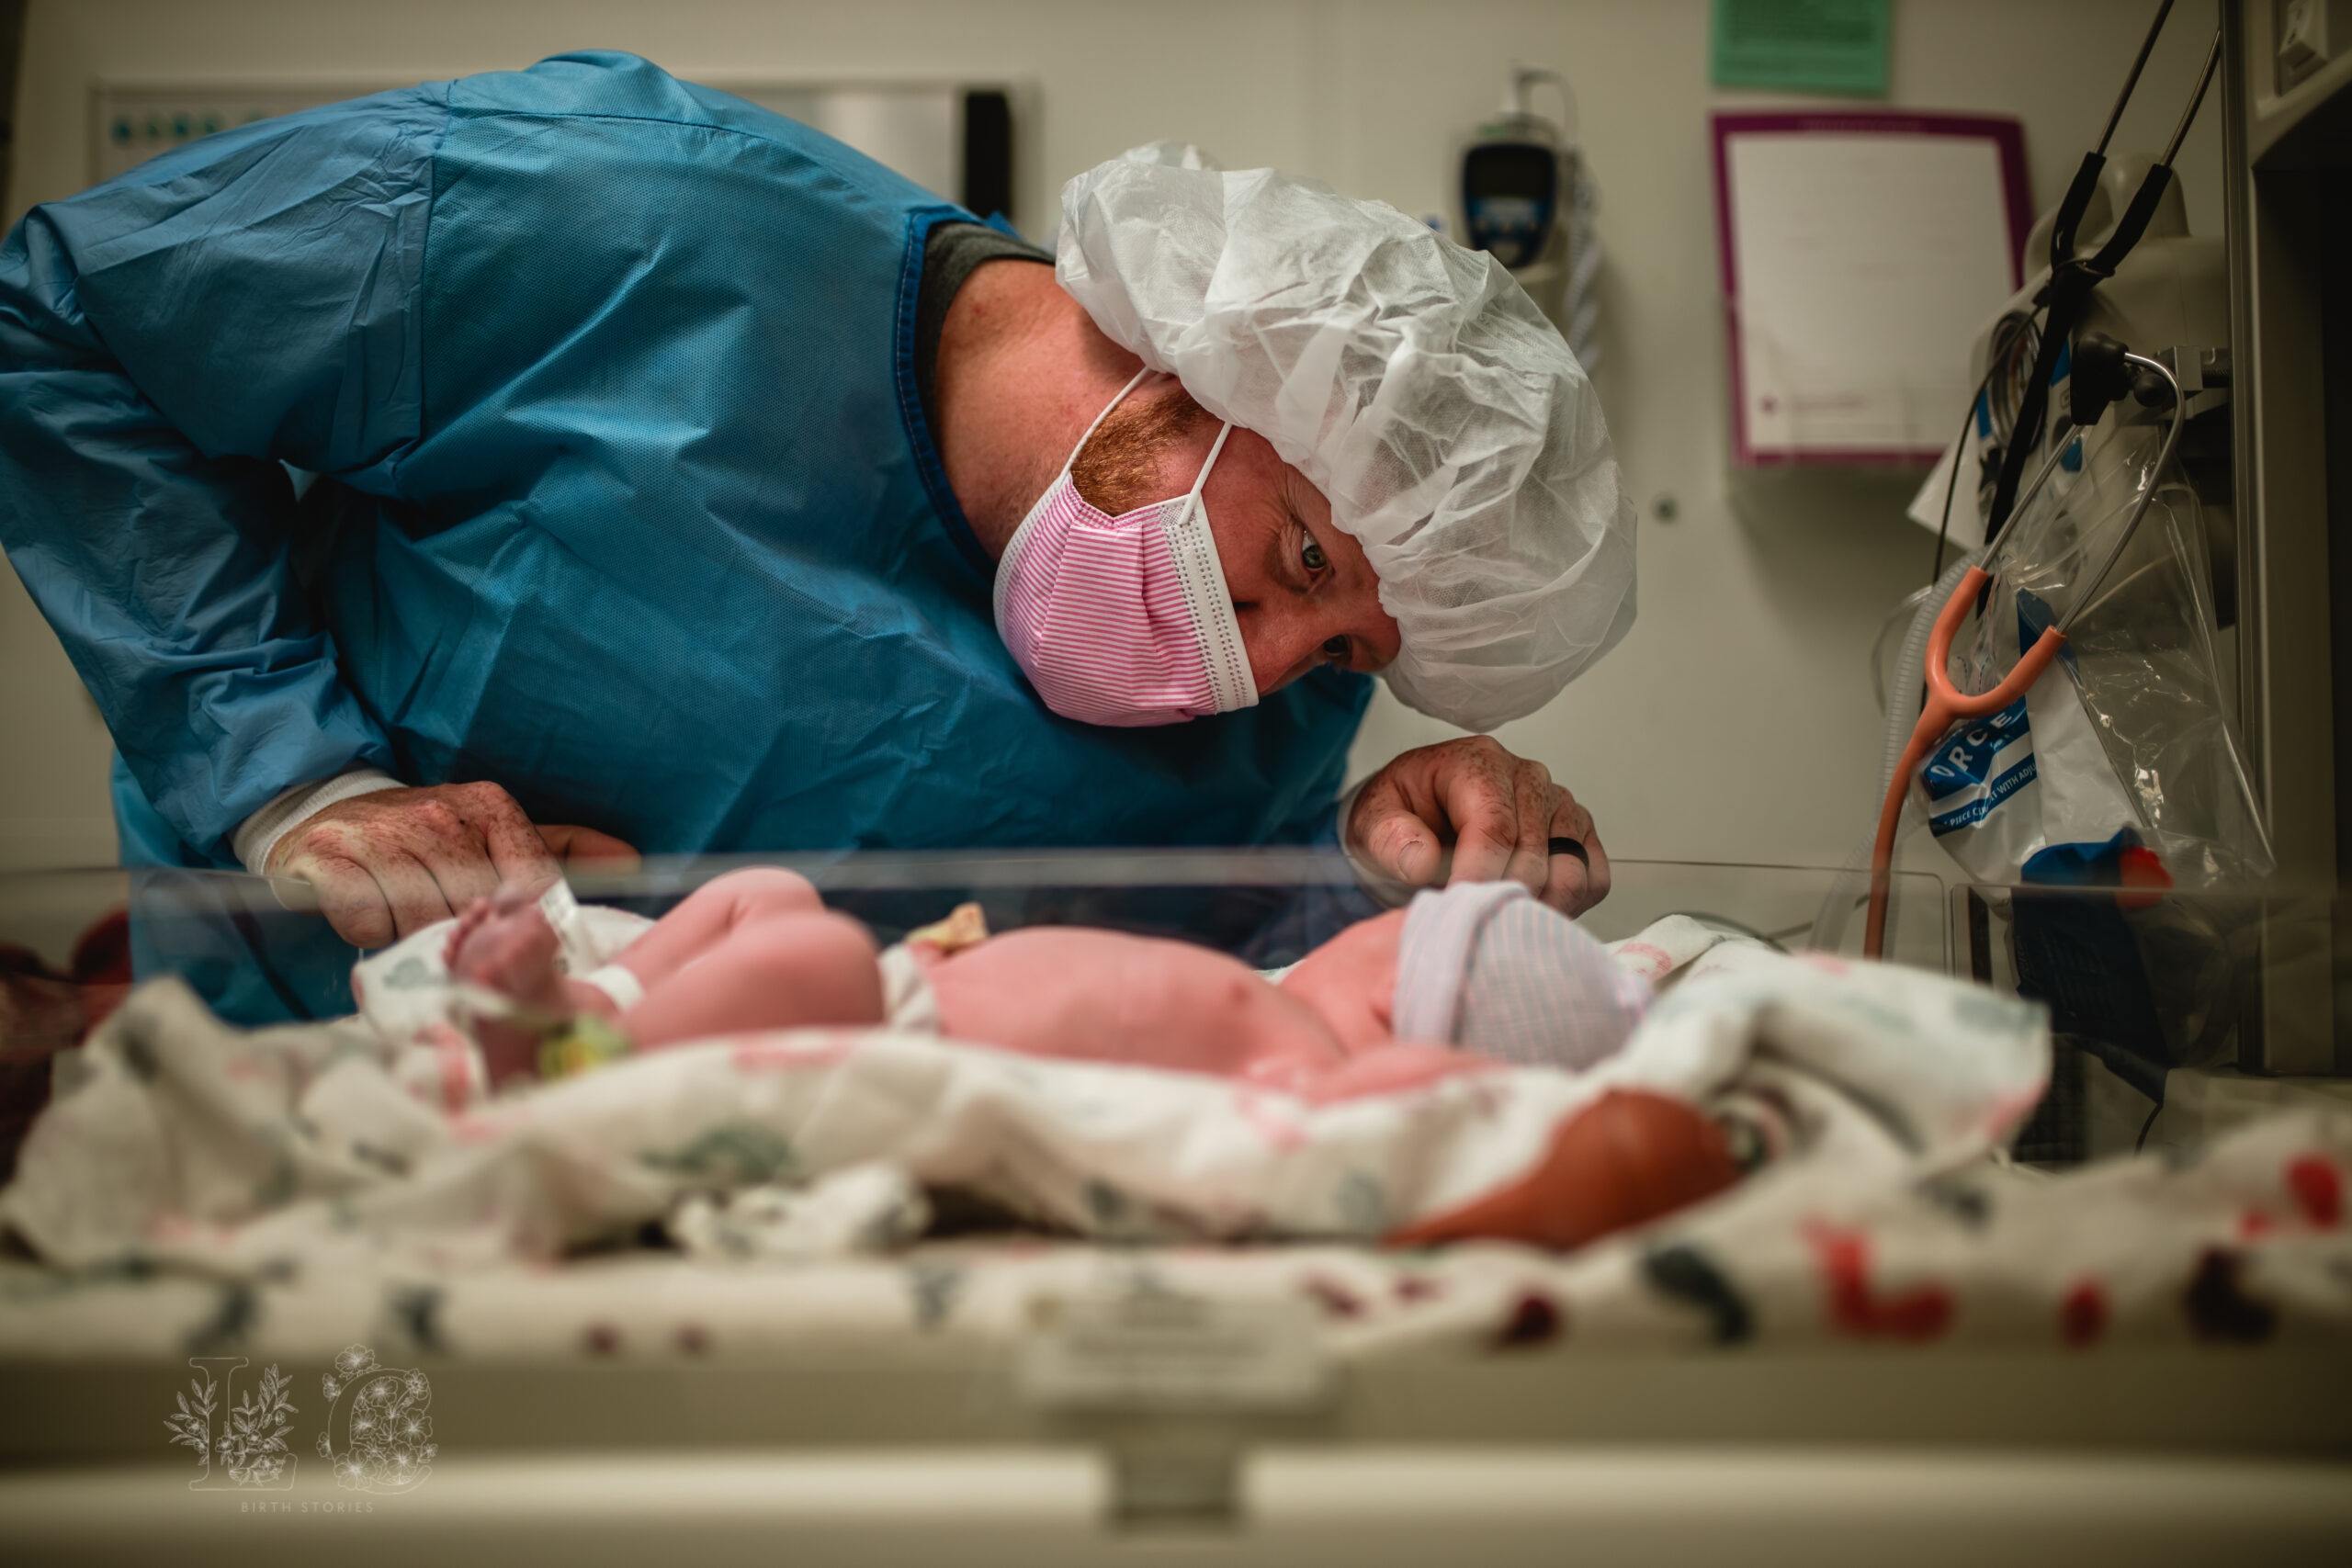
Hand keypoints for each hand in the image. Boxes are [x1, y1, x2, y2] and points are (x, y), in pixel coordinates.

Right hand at [265, 782, 638, 946]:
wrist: (323, 814)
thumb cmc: (421, 836)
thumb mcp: (493, 831)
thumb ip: (558, 849)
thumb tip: (630, 862)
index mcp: (490, 807)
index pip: (531, 882)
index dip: (520, 923)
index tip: (504, 936)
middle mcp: (439, 813)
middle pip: (476, 913)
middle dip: (465, 936)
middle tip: (446, 930)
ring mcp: (383, 833)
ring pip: (422, 923)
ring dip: (415, 935)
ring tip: (405, 913)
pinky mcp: (330, 857)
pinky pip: (369, 924)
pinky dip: (370, 931)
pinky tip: (368, 909)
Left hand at [1345, 736, 1609, 915]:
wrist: (1418, 813)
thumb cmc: (1402, 813)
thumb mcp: (1373, 819)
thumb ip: (1390, 837)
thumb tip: (1423, 861)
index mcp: (1478, 763)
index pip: (1494, 828)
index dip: (1478, 878)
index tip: (1457, 911)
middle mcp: (1528, 777)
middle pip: (1532, 857)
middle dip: (1498, 898)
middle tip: (1468, 920)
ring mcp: (1559, 804)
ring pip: (1569, 871)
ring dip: (1534, 907)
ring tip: (1496, 919)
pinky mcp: (1578, 833)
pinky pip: (1593, 878)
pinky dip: (1566, 904)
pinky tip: (1528, 908)